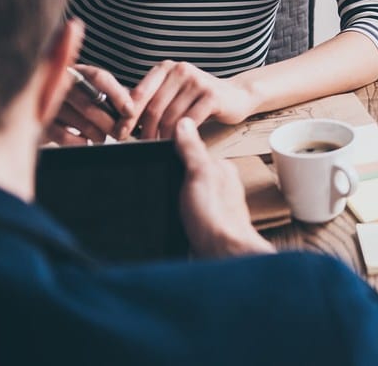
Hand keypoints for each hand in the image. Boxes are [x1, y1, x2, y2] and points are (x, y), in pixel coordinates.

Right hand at [46, 64, 138, 144]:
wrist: (46, 112)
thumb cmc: (83, 102)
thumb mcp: (100, 93)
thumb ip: (118, 97)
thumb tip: (132, 113)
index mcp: (79, 72)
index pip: (100, 78)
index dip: (118, 96)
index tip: (130, 112)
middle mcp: (61, 84)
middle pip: (92, 105)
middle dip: (111, 124)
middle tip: (120, 133)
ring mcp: (49, 103)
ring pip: (83, 123)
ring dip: (99, 135)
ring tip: (102, 136)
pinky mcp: (42, 122)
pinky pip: (66, 138)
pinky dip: (81, 142)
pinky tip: (85, 141)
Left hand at [131, 60, 256, 139]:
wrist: (237, 96)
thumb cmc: (199, 98)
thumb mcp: (173, 92)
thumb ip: (152, 100)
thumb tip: (122, 121)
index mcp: (165, 68)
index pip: (139, 94)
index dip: (127, 116)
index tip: (120, 133)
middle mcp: (180, 70)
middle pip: (153, 107)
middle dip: (144, 130)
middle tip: (141, 145)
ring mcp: (197, 82)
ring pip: (170, 116)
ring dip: (162, 136)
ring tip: (158, 145)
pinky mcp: (212, 96)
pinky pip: (188, 121)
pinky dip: (180, 135)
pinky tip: (177, 142)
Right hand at [172, 117, 272, 257]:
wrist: (222, 255)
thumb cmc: (215, 217)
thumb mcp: (199, 175)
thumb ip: (191, 150)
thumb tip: (184, 123)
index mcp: (221, 169)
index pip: (193, 152)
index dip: (173, 153)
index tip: (156, 156)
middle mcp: (221, 185)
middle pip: (189, 173)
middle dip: (173, 176)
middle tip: (158, 183)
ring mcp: (214, 205)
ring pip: (188, 193)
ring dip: (175, 197)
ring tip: (165, 203)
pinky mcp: (206, 223)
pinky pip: (188, 212)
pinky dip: (177, 213)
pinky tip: (172, 218)